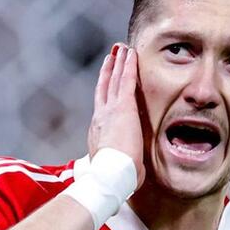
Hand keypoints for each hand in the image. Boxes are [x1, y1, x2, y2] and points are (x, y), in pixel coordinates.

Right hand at [88, 43, 145, 187]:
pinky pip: (126, 80)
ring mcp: (110, 110)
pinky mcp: (123, 106)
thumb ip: (122, 170)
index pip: (102, 109)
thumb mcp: (117, 172)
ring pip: (113, 80)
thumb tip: (128, 180)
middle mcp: (101, 117)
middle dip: (107, 72)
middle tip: (110, 57)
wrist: (110, 174)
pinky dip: (128, 65)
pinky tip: (131, 53)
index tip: (106, 85)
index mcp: (98, 133)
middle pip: (104, 88)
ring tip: (119, 49)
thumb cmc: (114, 179)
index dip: (104, 95)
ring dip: (117, 63)